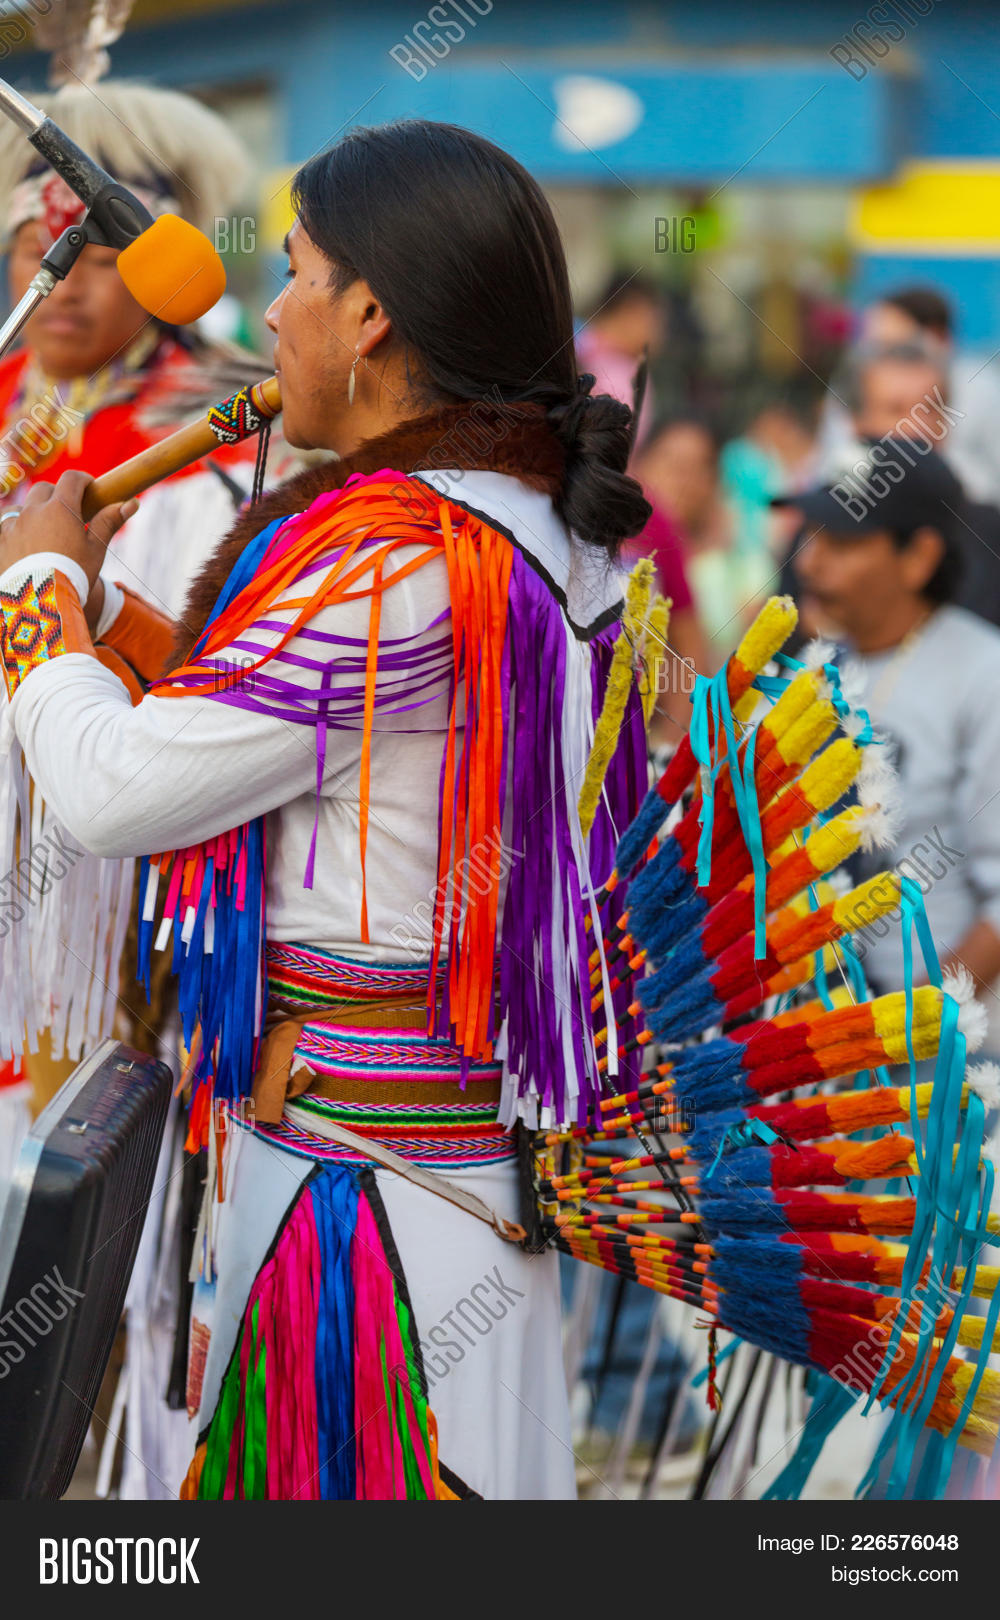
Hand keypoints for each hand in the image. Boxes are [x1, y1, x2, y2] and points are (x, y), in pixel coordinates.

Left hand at [0, 471, 136, 601]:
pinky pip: (5, 526)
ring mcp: (14, 525)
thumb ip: (109, 522)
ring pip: (23, 507)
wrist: (41, 602)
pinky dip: (15, 530)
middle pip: (44, 489)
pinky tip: (24, 544)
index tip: (90, 489)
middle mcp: (34, 511)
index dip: (83, 480)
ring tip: (44, 531)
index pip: (72, 479)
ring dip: (33, 512)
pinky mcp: (1, 542)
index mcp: (61, 508)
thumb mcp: (96, 548)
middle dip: (57, 495)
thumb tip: (132, 502)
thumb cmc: (74, 574)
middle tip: (68, 513)